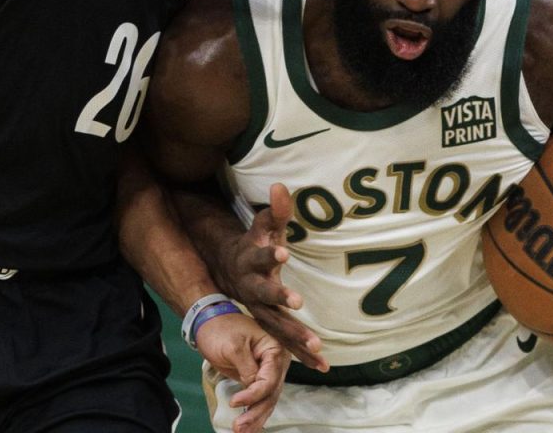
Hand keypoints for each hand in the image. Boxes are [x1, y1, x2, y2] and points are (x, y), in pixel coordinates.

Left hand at [194, 313, 289, 432]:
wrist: (211, 322)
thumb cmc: (222, 329)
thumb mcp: (234, 346)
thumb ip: (247, 368)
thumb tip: (253, 389)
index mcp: (275, 348)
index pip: (269, 379)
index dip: (253, 394)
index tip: (234, 402)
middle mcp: (277, 362)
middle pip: (270, 394)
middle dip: (255, 412)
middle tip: (238, 427)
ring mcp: (269, 372)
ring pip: (266, 401)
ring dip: (255, 418)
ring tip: (240, 432)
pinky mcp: (258, 380)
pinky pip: (260, 400)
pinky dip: (254, 414)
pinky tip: (248, 429)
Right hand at [221, 183, 327, 370]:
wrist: (231, 270)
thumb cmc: (254, 244)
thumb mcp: (262, 225)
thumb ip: (274, 209)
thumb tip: (281, 185)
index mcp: (252, 262)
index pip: (262, 256)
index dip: (270, 254)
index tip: (283, 252)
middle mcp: (253, 289)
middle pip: (265, 295)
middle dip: (280, 298)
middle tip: (297, 302)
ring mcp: (259, 310)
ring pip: (275, 326)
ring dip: (294, 336)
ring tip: (316, 347)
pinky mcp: (269, 326)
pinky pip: (284, 342)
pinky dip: (301, 355)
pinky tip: (321, 366)